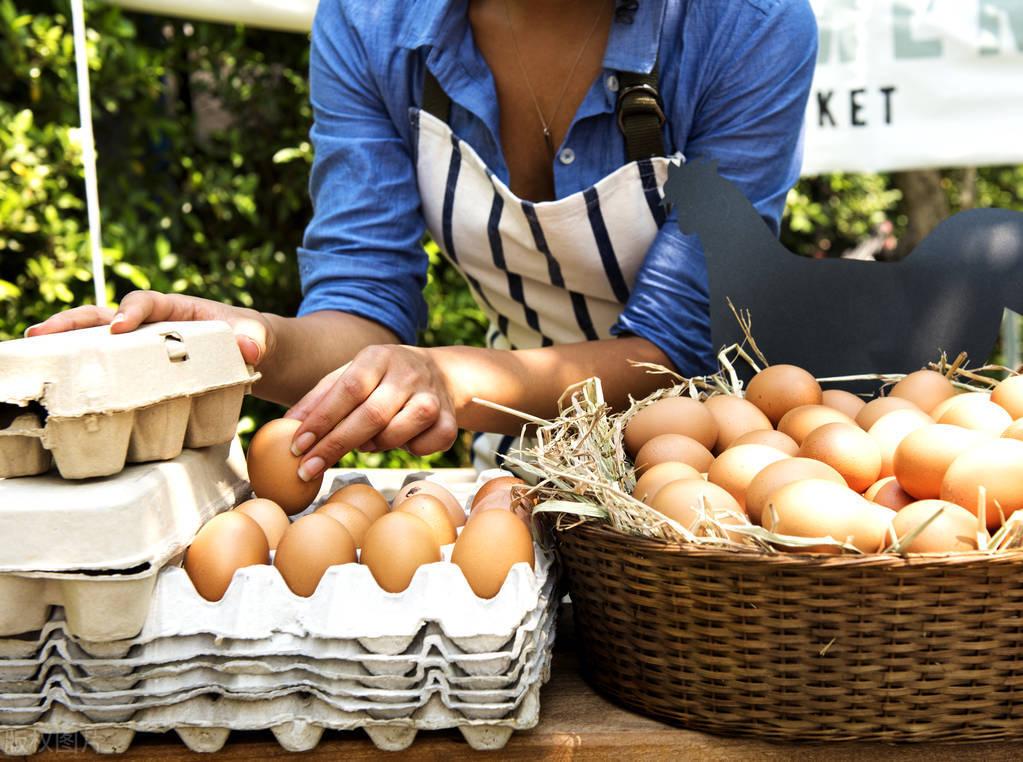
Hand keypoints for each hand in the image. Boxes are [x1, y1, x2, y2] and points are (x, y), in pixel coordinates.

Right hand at [25, 291, 272, 366]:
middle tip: (40, 333)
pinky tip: (55, 378)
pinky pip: (108, 363)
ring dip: (64, 342)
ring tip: (31, 349)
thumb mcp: (262, 335)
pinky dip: (82, 367)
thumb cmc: (254, 338)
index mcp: (179, 308)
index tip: (120, 327)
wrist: (256, 353)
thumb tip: (248, 347)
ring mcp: (143, 345)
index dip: (131, 311)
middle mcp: (154, 323)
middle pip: (105, 315)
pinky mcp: (141, 366)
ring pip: (96, 337)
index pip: (148, 301)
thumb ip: (256, 337)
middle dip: (73, 321)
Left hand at [285, 345, 458, 480]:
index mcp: (378, 357)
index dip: (321, 419)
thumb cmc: (382, 378)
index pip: (347, 389)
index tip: (297, 446)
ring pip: (395, 435)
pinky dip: (406, 450)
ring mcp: (433, 398)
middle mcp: (408, 374)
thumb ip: (319, 398)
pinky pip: (422, 448)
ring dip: (371, 447)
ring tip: (363, 442)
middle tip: (307, 469)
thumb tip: (285, 426)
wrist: (440, 373)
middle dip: (334, 446)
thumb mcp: (350, 374)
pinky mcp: (450, 422)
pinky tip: (400, 439)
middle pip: (369, 416)